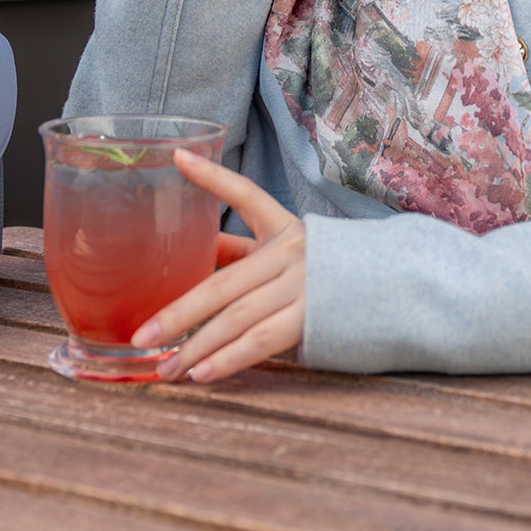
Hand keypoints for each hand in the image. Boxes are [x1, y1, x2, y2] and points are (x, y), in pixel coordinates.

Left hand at [131, 149, 304, 382]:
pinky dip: (229, 359)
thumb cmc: (324, 270)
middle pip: (224, 284)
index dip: (212, 176)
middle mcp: (291, 253)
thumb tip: (197, 255)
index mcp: (283, 226)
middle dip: (179, 313)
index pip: (245, 193)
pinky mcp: (312, 319)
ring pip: (238, 318)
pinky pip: (263, 341)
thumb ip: (244, 252)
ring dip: (197, 347)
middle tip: (142, 335)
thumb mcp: (286, 250)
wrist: (388, 289)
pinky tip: (201, 373)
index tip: (178, 157)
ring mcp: (303, 286)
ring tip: (166, 367)